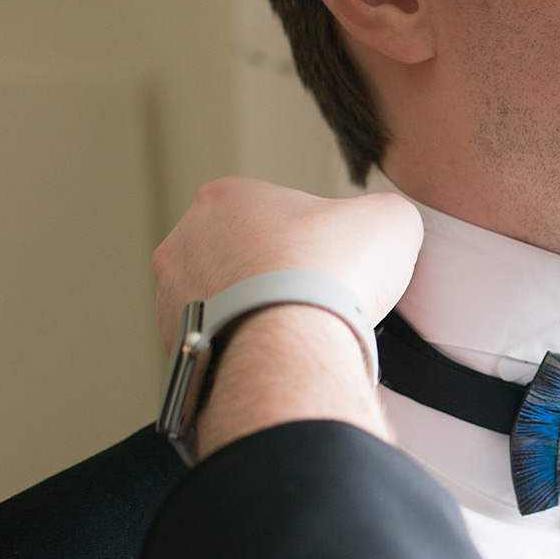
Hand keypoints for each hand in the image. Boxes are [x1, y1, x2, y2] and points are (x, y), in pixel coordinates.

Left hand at [153, 179, 423, 345]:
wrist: (291, 348)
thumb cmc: (329, 275)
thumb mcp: (389, 220)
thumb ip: (384, 213)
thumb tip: (385, 227)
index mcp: (224, 197)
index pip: (274, 213)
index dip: (312, 239)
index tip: (331, 265)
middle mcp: (184, 242)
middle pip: (241, 257)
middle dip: (274, 278)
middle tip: (312, 301)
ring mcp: (170, 297)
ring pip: (223, 305)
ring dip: (252, 316)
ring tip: (293, 336)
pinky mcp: (174, 349)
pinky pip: (212, 349)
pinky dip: (239, 354)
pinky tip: (271, 362)